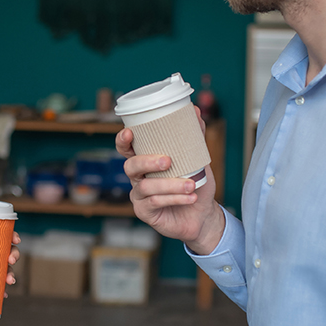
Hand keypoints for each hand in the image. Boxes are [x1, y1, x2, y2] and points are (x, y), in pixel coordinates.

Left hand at [0, 232, 20, 292]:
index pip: (3, 235)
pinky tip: (3, 294)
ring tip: (9, 281)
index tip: (15, 240)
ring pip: (7, 268)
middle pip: (9, 251)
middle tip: (11, 260)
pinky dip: (2, 289)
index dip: (13, 236)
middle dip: (14, 255)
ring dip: (11, 274)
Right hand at [115, 115, 224, 253]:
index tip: (129, 132)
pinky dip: (175, 198)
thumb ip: (194, 136)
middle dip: (148, 162)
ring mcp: (139, 196)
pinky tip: (190, 197)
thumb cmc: (196, 184)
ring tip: (191, 185)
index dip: (123, 141)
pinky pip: (155, 202)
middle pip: (131, 167)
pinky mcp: (144, 212)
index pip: (127, 149)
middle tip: (168, 161)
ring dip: (171, 185)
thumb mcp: (198, 159)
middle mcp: (138, 177)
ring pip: (147, 187)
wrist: (203, 214)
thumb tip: (194, 110)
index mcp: (146, 161)